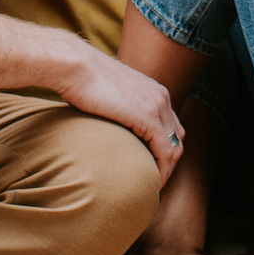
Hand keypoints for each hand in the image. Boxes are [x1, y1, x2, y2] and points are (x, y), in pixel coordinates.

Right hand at [56, 50, 186, 181]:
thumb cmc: (82, 80)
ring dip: (167, 170)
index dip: (165, 149)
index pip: (171, 126)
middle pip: (177, 137)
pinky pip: (164, 151)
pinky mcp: (148, 117)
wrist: (76, 66)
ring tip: (153, 188)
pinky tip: (151, 183)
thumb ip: (118, 109)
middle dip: (169, 161)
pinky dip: (162, 170)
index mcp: (154, 91)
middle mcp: (161, 98)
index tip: (151, 167)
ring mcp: (157, 107)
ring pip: (174, 147)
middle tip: (154, 181)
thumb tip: (109, 124)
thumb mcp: (109, 96)